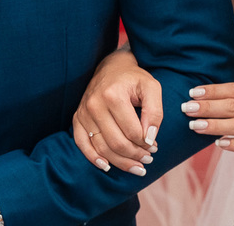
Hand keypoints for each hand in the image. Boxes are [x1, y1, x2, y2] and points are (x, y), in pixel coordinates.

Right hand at [73, 48, 160, 174]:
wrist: (111, 67)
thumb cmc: (134, 78)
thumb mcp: (151, 88)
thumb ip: (155, 112)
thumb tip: (149, 139)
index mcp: (113, 95)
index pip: (132, 131)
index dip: (146, 144)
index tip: (154, 146)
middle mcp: (95, 104)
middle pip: (116, 143)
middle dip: (135, 156)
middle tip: (148, 159)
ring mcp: (84, 112)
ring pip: (101, 147)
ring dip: (120, 162)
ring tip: (136, 166)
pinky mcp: (78, 117)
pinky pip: (82, 143)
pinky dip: (93, 158)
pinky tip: (107, 166)